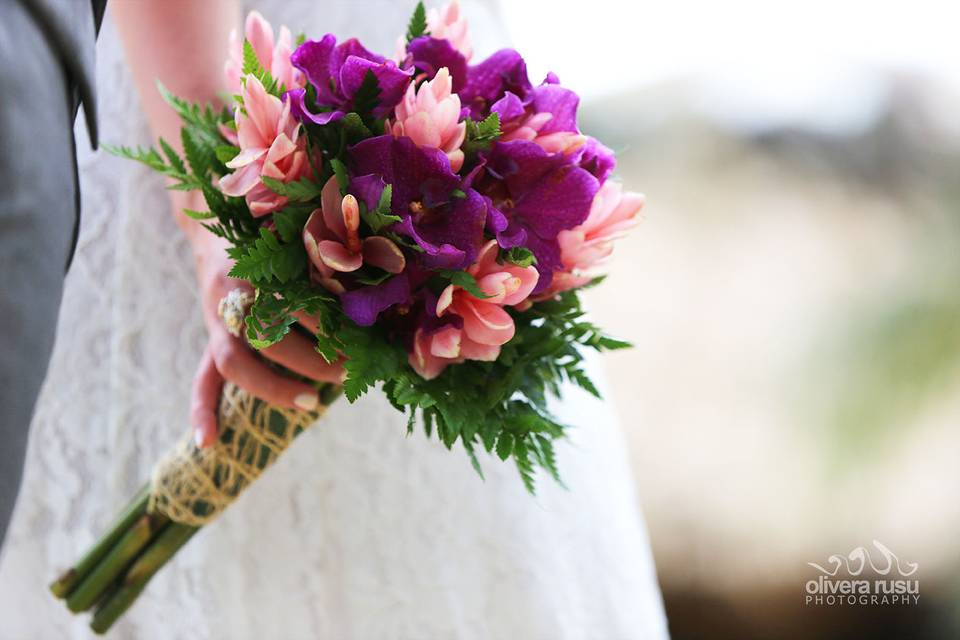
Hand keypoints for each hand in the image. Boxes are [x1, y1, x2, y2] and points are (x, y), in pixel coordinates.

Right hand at [183, 202, 344, 447]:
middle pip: (266, 335)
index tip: (357, 336)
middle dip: (310, 359)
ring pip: (234, 359)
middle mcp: (234, 292)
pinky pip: (202, 376)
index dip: (320, 320)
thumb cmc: (272, 234)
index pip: (289, 298)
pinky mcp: (211, 336)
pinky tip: (210, 442)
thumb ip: (326, 259)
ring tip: (313, 403)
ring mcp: (217, 318)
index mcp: (260, 265)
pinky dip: (204, 410)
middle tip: (348, 372)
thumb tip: (383, 283)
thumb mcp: (298, 238)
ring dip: (272, 387)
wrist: (212, 223)